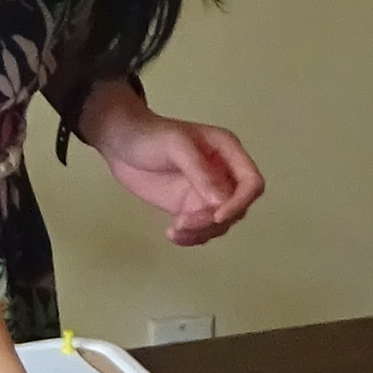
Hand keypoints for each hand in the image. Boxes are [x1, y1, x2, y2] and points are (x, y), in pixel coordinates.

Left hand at [85, 89, 264, 244]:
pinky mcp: (190, 207)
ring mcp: (207, 193)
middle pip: (237, 208)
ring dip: (201, 233)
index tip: (217, 216)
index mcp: (228, 152)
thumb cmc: (149, 135)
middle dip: (213, 220)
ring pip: (220, 224)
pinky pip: (201, 230)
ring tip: (175, 230)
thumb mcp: (176, 146)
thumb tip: (221, 202)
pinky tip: (172, 235)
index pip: (251, 182)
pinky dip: (191, 238)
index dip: (240, 202)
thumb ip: (199, 171)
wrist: (120, 143)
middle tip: (184, 222)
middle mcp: (223, 174)